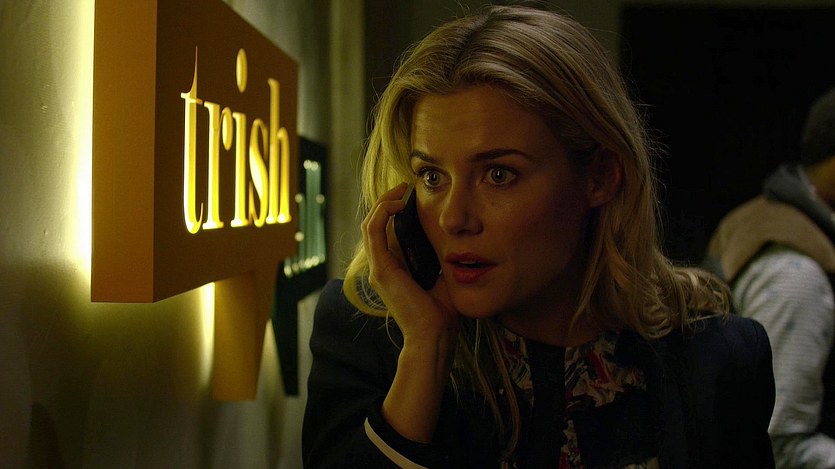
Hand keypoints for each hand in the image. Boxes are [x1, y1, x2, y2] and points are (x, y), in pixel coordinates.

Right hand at [361, 183, 458, 346]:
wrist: (434, 336)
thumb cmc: (442, 312)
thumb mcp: (442, 275)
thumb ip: (440, 258)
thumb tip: (451, 239)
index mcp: (394, 268)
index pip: (386, 231)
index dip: (394, 210)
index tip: (412, 197)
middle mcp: (381, 266)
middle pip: (375, 223)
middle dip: (388, 201)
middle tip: (405, 187)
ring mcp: (378, 267)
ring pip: (370, 223)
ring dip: (383, 202)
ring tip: (401, 190)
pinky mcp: (381, 269)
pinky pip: (374, 230)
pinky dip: (382, 212)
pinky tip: (398, 203)